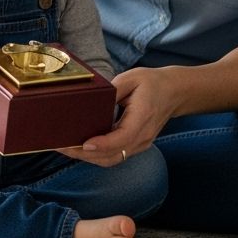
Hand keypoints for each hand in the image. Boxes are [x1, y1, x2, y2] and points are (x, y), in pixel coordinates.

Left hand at [57, 66, 178, 166]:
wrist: (175, 93)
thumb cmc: (153, 83)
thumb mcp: (132, 77)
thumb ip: (112, 89)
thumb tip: (92, 100)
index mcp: (143, 117)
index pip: (123, 137)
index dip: (102, 144)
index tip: (84, 143)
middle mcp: (143, 136)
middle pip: (113, 155)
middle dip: (85, 154)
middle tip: (61, 145)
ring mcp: (140, 144)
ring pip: (112, 159)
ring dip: (88, 158)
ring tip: (65, 148)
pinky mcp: (135, 145)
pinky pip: (114, 156)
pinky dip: (96, 155)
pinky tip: (80, 147)